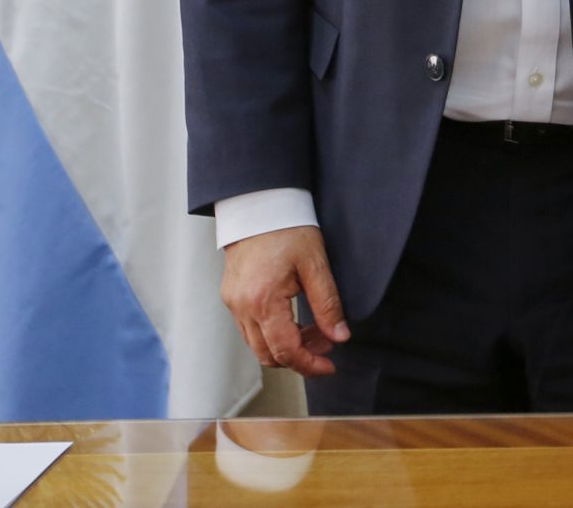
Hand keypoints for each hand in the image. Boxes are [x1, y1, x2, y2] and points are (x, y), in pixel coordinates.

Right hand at [220, 225, 349, 377]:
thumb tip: (340, 337)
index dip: (309, 364)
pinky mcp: (232, 297)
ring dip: (287, 347)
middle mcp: (242, 307)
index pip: (286, 350)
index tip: (330, 366)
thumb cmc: (287, 228)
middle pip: (268, 355)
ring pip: (258, 345)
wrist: (258, 205)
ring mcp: (233, 304)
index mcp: (263, 300)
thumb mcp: (315, 264)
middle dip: (300, 357)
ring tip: (316, 330)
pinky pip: (251, 330)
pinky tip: (295, 320)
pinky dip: (274, 334)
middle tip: (327, 344)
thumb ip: (328, 304)